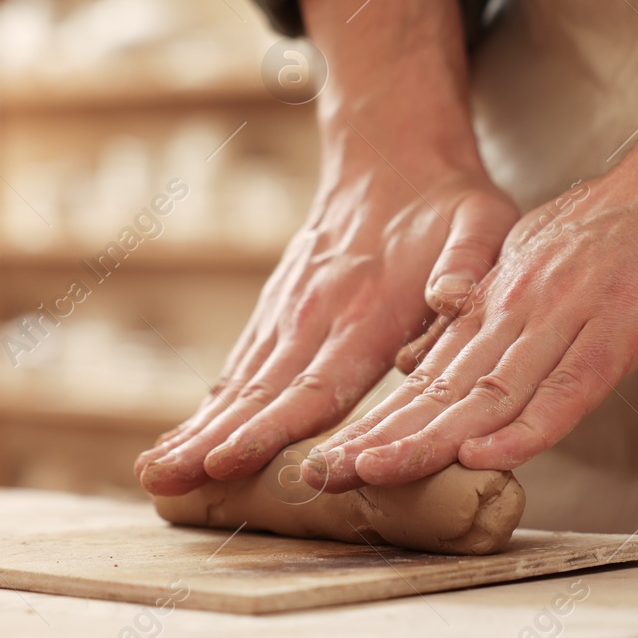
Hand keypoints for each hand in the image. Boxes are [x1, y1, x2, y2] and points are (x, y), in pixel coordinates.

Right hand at [137, 156, 513, 494]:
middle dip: (213, 442)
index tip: (229, 461)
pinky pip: (240, 366)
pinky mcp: (279, 310)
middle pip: (261, 392)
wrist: (394, 153)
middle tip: (164, 484)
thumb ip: (468, 264)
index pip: (316, 382)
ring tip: (157, 474)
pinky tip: (184, 441)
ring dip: (199, 429)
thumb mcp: (480, 223)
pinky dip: (211, 405)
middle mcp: (317, 314)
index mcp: (369, 309)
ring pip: (240, 382)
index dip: (274, 427)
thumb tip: (452, 299)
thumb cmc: (448, 203)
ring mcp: (290, 311)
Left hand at [294, 0, 637, 490]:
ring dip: (430, 437)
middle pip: (445, 388)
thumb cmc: (634, 222)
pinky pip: (568, 386)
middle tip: (323, 478)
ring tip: (374, 474)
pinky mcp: (621, 327)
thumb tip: (424, 360)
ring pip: (490, 390)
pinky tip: (485, 456)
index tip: (334, 460)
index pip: (434, 373)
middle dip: (383, 437)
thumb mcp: (538, 259)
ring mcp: (569, 316)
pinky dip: (528, 427)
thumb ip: (483, 310)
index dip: (383, 420)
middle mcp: (522, 308)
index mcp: (504, 298)